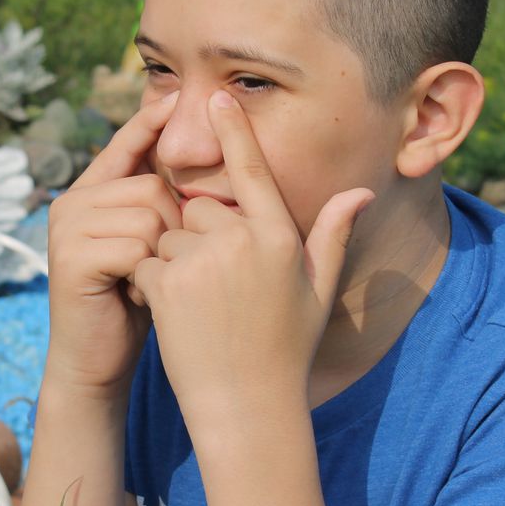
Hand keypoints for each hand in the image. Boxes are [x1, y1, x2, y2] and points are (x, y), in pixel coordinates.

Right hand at [43, 91, 182, 400]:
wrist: (96, 361)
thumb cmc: (133, 303)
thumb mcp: (149, 246)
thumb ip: (159, 205)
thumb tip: (200, 160)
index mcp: (90, 193)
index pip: (126, 144)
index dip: (152, 122)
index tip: (179, 96)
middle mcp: (72, 202)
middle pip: (153, 186)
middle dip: (174, 229)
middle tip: (159, 268)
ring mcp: (67, 227)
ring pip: (148, 216)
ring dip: (163, 255)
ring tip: (146, 282)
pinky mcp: (70, 257)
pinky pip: (135, 247)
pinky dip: (148, 275)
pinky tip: (134, 296)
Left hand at [131, 91, 372, 431]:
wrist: (248, 408)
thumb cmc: (285, 350)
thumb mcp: (317, 292)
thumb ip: (331, 236)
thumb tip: (359, 193)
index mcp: (279, 236)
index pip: (253, 171)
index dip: (234, 132)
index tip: (217, 98)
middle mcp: (243, 241)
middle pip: (198, 207)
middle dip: (196, 236)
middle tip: (214, 287)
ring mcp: (204, 261)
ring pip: (169, 235)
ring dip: (173, 263)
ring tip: (199, 308)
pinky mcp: (169, 283)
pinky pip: (146, 262)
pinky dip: (150, 285)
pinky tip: (174, 317)